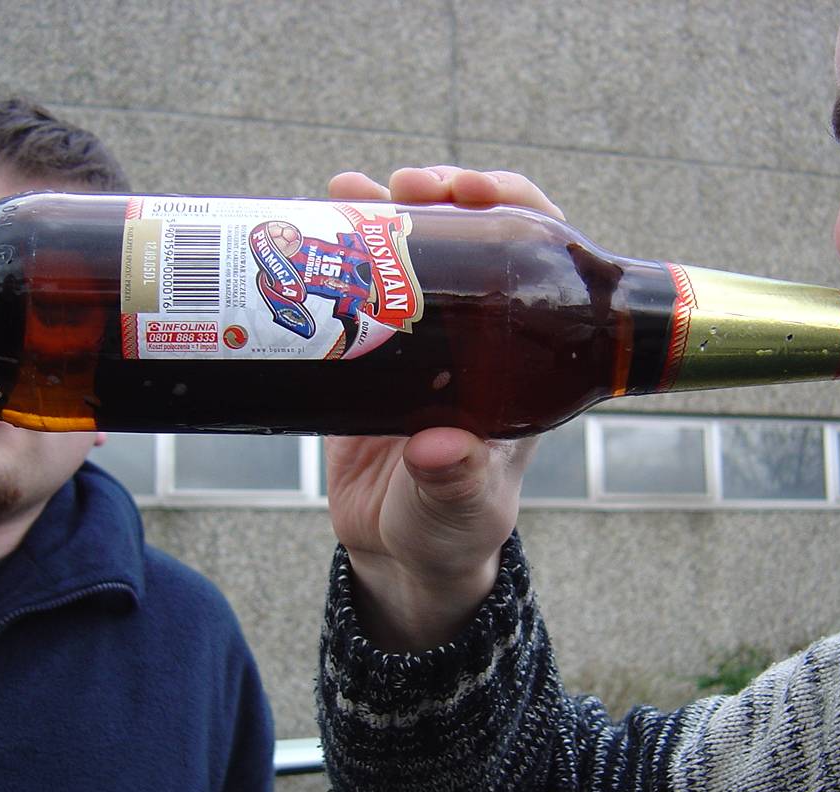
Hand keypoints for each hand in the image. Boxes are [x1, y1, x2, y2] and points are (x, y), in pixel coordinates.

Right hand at [324, 167, 561, 651]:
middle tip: (400, 187)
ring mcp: (422, 343)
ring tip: (344, 193)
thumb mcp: (461, 509)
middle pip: (473, 240)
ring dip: (380, 215)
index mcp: (524, 361)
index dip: (513, 210)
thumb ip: (455, 484)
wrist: (400, 556)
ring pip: (410, 255)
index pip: (537, 260)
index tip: (468, 194)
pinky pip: (353, 292)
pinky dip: (331, 256)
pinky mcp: (368, 357)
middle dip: (440, 198)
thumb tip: (439, 448)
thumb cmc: (453, 532)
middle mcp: (479, 339)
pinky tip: (302, 231)